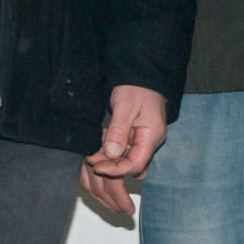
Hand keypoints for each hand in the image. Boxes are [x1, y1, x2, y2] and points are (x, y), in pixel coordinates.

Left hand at [79, 85, 167, 213]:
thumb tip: (111, 154)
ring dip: (109, 158)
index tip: (98, 167)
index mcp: (152, 135)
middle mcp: (150, 140)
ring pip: (126, 157)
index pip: (136, 164)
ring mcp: (143, 138)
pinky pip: (124, 148)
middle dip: (111, 165)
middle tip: (91, 159)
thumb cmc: (136, 87)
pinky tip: (100, 147)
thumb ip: (118, 131)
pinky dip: (112, 150)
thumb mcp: (125, 106)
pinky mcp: (136, 134)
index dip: (116, 170)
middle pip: (131, 163)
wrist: (141, 73)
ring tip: (93, 153)